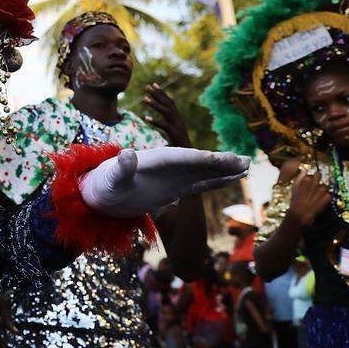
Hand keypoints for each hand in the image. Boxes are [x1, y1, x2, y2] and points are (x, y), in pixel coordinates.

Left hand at [81, 147, 248, 218]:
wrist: (102, 193)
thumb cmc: (104, 186)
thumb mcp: (111, 178)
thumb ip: (121, 168)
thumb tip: (128, 154)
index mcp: (153, 160)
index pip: (178, 156)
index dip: (196, 158)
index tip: (214, 159)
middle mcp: (166, 165)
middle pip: (196, 160)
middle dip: (218, 161)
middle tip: (243, 160)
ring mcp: (172, 176)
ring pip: (203, 170)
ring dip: (223, 169)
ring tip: (246, 167)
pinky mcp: (175, 187)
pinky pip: (200, 182)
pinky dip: (216, 180)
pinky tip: (231, 179)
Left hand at [142, 84, 191, 146]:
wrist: (190, 155)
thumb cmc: (181, 146)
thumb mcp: (174, 132)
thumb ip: (168, 125)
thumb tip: (161, 120)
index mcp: (178, 118)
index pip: (170, 102)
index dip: (162, 93)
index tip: (154, 84)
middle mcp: (178, 120)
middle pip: (168, 104)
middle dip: (158, 94)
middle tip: (147, 86)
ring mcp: (177, 126)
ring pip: (166, 112)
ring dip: (155, 104)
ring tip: (143, 99)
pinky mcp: (175, 134)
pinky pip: (164, 126)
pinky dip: (155, 121)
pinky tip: (146, 118)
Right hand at [287, 169, 330, 226]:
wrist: (300, 214)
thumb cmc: (295, 200)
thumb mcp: (294, 187)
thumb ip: (300, 177)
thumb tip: (305, 169)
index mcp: (306, 179)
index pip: (313, 174)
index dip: (312, 179)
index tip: (310, 184)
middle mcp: (315, 183)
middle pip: (320, 176)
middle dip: (318, 180)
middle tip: (315, 187)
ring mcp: (322, 190)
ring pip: (325, 186)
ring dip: (322, 190)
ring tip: (316, 197)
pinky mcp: (327, 197)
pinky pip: (329, 194)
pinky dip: (326, 197)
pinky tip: (320, 201)